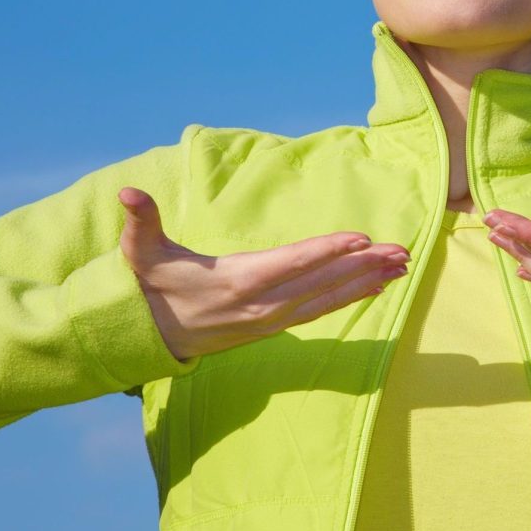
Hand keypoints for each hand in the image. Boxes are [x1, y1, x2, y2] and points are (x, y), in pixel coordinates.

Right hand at [117, 187, 410, 360]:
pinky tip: (376, 288)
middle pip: (322, 282)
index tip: (362, 239)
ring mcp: (271, 318)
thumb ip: (141, 220)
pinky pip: (321, 311)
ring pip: (328, 299)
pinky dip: (350, 298)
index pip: (292, 262)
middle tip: (403, 251)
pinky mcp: (275, 326)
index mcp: (237, 280)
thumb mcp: (141, 252)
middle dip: (365, 266)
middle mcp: (261, 303)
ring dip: (367, 282)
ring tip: (402, 267)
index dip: (328, 250)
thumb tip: (127, 193)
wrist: (148, 337)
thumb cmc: (151, 285)